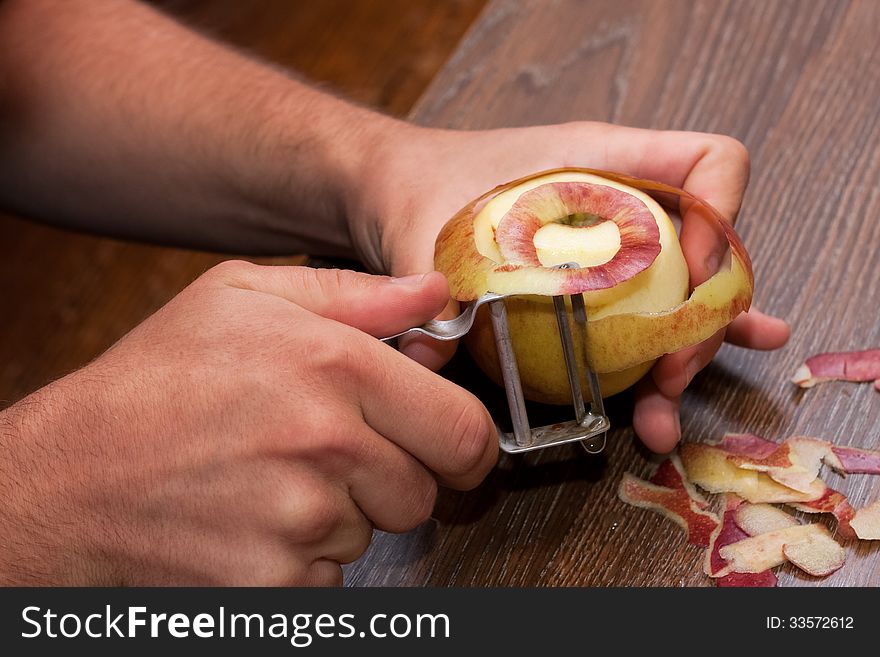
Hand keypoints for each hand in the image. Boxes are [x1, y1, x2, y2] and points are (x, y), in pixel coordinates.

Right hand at [0, 263, 496, 584]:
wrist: (68, 479)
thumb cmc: (155, 382)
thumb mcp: (243, 299)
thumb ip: (354, 295)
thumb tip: (435, 294)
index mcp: (335, 366)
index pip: (463, 430)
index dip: (462, 444)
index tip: (447, 447)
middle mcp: (327, 443)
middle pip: (425, 490)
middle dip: (394, 477)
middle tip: (332, 455)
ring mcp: (301, 520)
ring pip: (375, 532)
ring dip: (340, 514)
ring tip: (271, 481)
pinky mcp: (276, 582)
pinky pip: (331, 576)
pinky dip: (305, 559)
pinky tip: (252, 521)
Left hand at [351, 121, 789, 452]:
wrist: (402, 192)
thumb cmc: (423, 186)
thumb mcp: (429, 229)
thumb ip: (437, 284)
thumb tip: (431, 351)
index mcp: (600, 161)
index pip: (708, 163)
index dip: (723, 218)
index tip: (692, 280)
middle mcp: (623, 203)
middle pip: (706, 252)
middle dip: (704, 320)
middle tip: (669, 375)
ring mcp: (615, 246)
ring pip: (682, 297)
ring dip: (685, 358)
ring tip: (663, 416)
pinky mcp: (595, 286)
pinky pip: (648, 317)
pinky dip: (666, 353)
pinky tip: (675, 391)